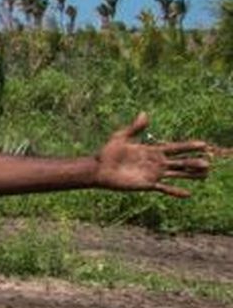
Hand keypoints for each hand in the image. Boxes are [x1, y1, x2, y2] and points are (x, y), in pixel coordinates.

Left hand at [95, 112, 212, 197]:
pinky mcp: (147, 185)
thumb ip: (134, 128)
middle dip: (194, 162)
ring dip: (190, 175)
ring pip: (177, 174)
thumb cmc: (107, 153)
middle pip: (180, 162)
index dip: (189, 146)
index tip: (203, 144)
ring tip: (205, 174)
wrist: (98, 169)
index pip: (175, 148)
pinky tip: (188, 193)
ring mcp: (153, 174)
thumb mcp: (121, 137)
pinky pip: (164, 189)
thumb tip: (144, 114)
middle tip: (209, 161)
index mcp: (152, 150)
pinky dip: (175, 191)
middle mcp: (156, 163)